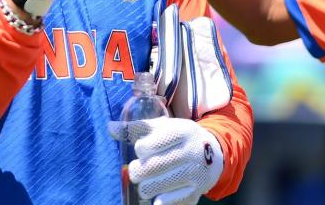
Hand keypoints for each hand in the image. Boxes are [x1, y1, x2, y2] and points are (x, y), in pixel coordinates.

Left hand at [109, 117, 223, 204]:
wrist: (214, 154)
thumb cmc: (181, 139)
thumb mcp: (164, 128)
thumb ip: (137, 127)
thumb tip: (110, 127)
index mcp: (181, 132)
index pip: (145, 146)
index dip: (140, 149)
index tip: (145, 149)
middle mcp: (189, 152)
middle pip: (147, 168)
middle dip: (137, 171)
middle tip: (139, 170)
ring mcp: (193, 174)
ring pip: (152, 187)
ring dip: (144, 187)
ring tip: (148, 183)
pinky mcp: (195, 192)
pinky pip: (166, 203)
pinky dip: (158, 200)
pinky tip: (160, 194)